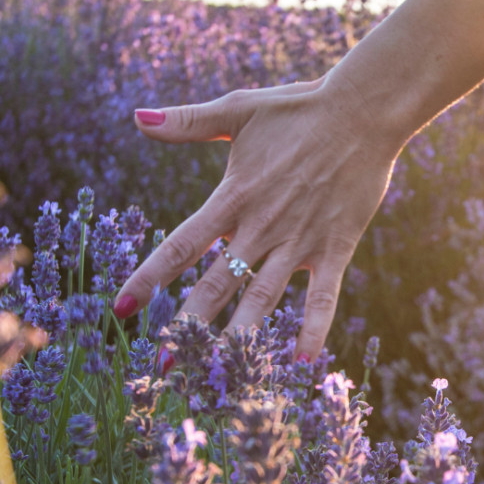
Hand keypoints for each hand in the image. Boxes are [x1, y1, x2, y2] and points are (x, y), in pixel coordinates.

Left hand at [112, 77, 399, 360]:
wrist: (362, 112)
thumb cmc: (299, 109)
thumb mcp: (239, 110)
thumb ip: (187, 122)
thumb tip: (136, 118)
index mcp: (233, 196)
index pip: (180, 245)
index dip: (148, 278)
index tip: (120, 309)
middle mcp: (261, 226)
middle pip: (215, 284)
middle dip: (187, 326)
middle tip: (163, 364)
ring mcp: (299, 240)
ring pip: (263, 298)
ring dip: (240, 337)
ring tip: (220, 374)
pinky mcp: (334, 247)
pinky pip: (323, 296)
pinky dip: (313, 328)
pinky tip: (303, 363)